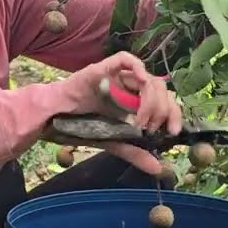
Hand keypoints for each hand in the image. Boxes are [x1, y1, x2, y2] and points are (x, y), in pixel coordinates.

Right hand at [62, 51, 182, 175]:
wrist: (52, 120)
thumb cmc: (81, 126)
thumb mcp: (114, 142)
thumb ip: (136, 152)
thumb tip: (159, 169)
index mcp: (135, 100)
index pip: (165, 99)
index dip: (174, 113)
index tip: (173, 131)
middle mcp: (129, 86)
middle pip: (160, 87)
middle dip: (164, 109)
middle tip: (152, 129)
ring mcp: (117, 77)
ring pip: (147, 77)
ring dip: (150, 99)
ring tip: (140, 121)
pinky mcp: (102, 69)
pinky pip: (124, 59)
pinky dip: (137, 67)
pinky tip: (141, 81)